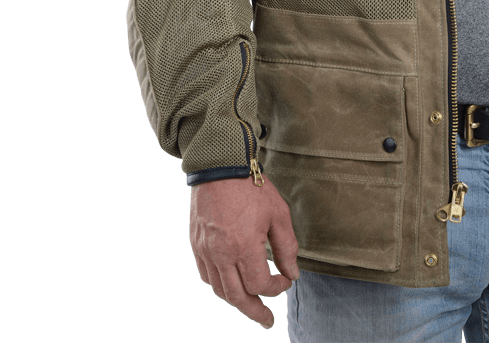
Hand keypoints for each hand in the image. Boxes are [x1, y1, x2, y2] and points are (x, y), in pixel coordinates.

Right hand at [189, 174, 299, 328]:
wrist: (219, 166)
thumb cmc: (251, 187)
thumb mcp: (278, 213)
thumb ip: (287, 247)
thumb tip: (292, 274)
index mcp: (244, 247)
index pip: (260, 285)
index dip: (276, 288)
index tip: (286, 280)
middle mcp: (221, 254)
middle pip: (238, 297)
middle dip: (255, 312)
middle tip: (266, 321)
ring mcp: (205, 251)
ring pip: (220, 290)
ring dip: (237, 302)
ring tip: (250, 306)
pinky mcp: (196, 244)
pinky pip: (206, 276)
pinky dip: (220, 286)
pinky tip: (230, 285)